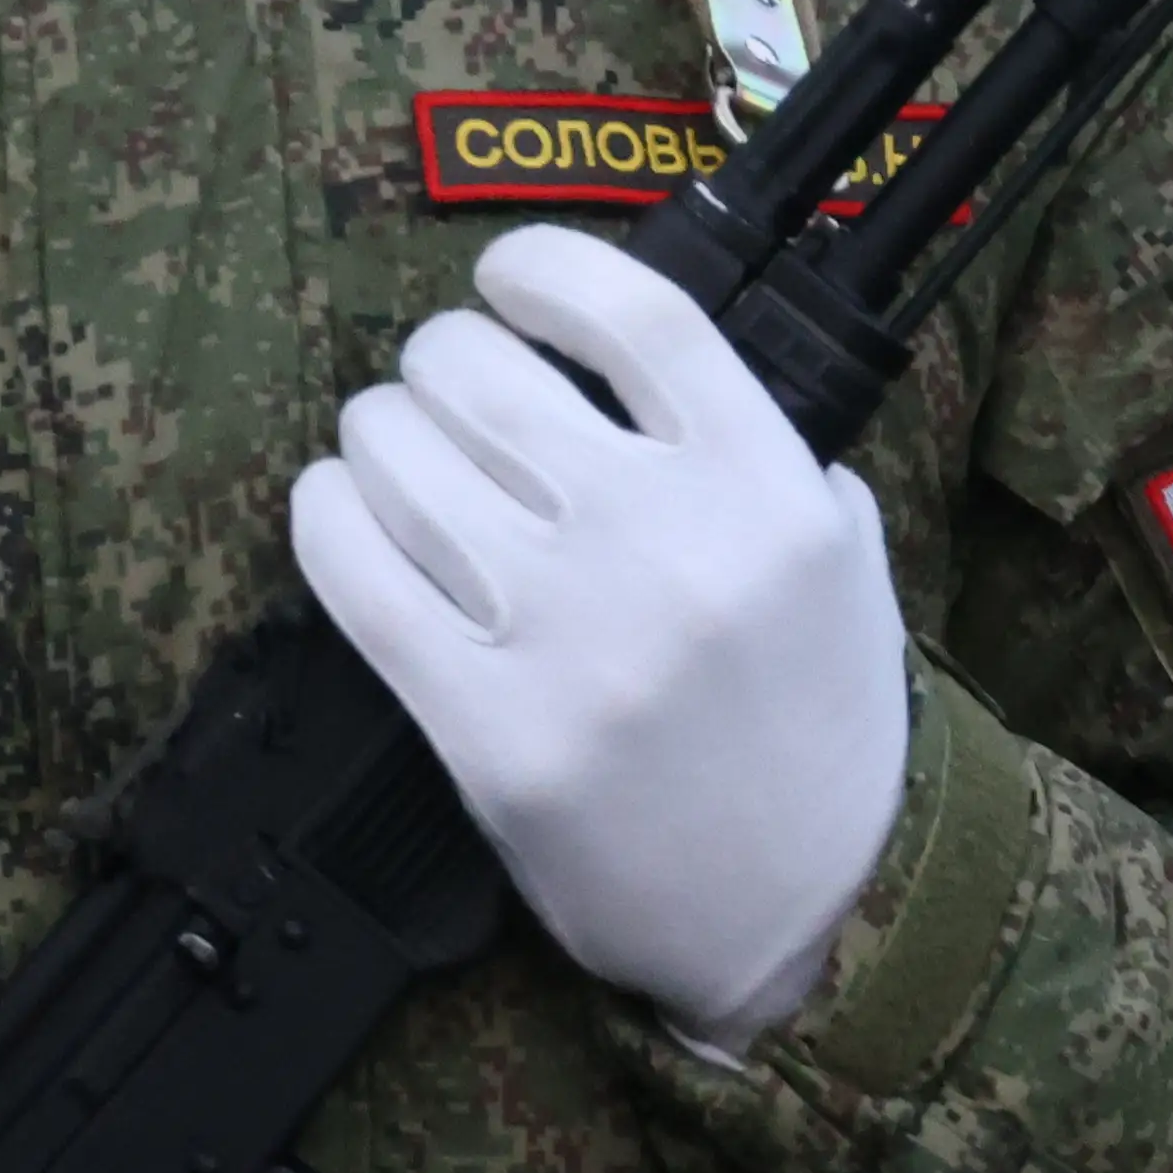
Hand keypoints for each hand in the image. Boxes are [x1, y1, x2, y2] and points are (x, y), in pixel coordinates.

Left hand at [284, 223, 905, 1053]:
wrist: (804, 906)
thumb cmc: (820, 729)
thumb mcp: (842, 567)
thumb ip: (762, 461)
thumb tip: (631, 367)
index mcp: (773, 492)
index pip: (636, 316)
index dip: (544, 267)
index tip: (511, 282)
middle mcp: (671, 547)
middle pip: (482, 372)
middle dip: (440, 361)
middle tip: (446, 391)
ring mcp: (570, 637)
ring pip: (397, 456)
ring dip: (377, 436)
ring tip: (398, 457)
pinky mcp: (485, 723)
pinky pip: (353, 569)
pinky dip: (329, 516)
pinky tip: (350, 513)